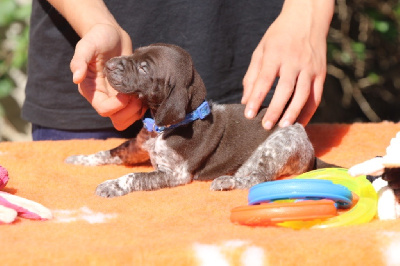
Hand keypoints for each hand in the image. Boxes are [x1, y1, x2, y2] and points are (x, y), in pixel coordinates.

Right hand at [70, 24, 145, 129]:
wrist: (111, 34)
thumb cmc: (98, 38)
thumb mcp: (87, 45)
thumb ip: (80, 61)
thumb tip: (76, 78)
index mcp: (91, 90)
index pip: (104, 109)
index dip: (117, 106)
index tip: (126, 93)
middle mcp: (103, 97)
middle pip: (116, 119)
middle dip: (129, 111)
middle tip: (137, 96)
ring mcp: (116, 98)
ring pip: (126, 119)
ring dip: (136, 112)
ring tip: (142, 96)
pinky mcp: (128, 95)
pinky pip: (135, 112)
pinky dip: (142, 108)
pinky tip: (145, 94)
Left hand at [242, 0, 332, 129]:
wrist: (307, 18)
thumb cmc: (279, 37)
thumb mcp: (261, 50)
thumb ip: (252, 75)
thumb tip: (246, 101)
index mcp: (276, 53)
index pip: (264, 79)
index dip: (256, 98)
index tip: (248, 114)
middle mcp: (294, 60)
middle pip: (285, 89)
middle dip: (275, 109)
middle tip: (265, 126)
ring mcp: (310, 67)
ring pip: (303, 94)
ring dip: (293, 112)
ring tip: (283, 127)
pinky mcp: (321, 73)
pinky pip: (316, 95)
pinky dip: (309, 111)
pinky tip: (300, 122)